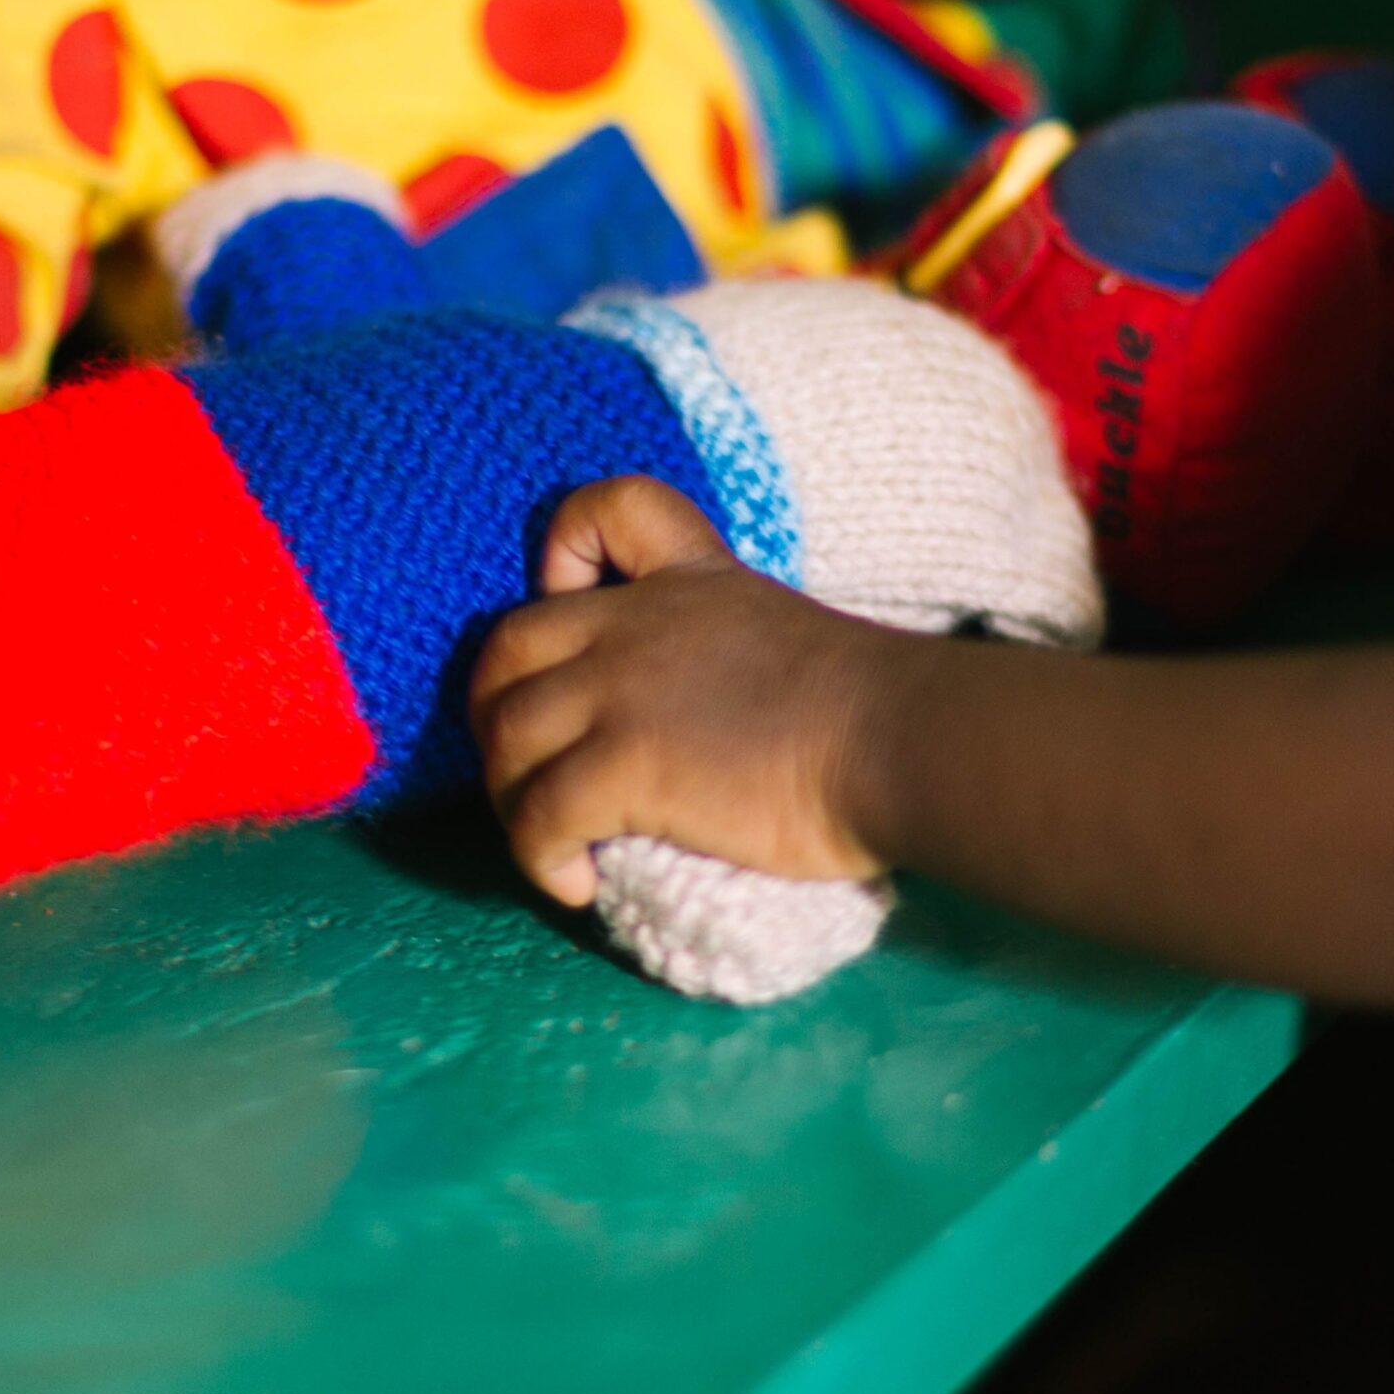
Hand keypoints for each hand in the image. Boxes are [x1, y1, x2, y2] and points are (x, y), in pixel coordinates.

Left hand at [471, 477, 906, 909]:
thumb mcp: (785, 639)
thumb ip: (726, 656)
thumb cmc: (875, 713)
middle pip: (508, 645)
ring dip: (510, 795)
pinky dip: (539, 855)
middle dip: (496, 710)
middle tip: (532, 768)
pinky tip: (575, 884)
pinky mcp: (622, 764)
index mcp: (689, 582)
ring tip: (554, 841)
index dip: (562, 551)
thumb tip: (709, 729)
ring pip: (507, 735)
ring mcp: (622, 690)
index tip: (571, 604)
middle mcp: (638, 624)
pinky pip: (538, 814)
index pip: (605, 509)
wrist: (897, 742)